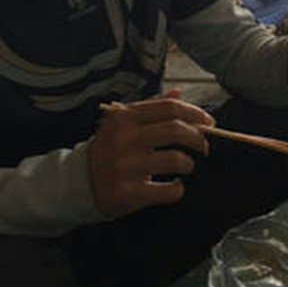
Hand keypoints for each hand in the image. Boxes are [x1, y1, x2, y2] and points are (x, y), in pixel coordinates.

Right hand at [87, 92, 213, 217]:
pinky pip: (168, 191)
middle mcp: (124, 140)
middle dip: (197, 138)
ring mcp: (125, 167)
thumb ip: (151, 107)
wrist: (78, 181)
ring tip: (185, 166)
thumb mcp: (123, 122)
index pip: (168, 108)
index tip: (208, 121)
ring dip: (188, 164)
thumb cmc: (109, 147)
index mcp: (124, 118)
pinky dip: (178, 189)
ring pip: (176, 160)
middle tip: (203, 146)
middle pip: (176, 131)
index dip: (194, 113)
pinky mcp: (129, 193)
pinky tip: (174, 186)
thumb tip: (179, 93)